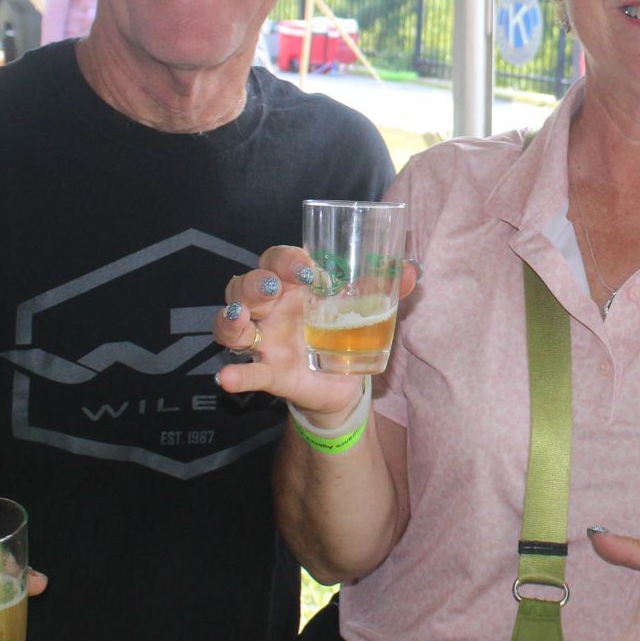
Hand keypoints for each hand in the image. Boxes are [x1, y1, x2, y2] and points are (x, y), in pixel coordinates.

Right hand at [213, 244, 418, 420]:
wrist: (347, 382)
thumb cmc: (348, 330)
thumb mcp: (370, 308)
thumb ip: (389, 288)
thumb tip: (412, 270)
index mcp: (294, 283)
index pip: (277, 259)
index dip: (286, 259)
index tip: (308, 268)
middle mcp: (273, 307)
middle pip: (245, 284)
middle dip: (254, 283)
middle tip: (273, 289)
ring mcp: (266, 340)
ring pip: (232, 322)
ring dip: (231, 318)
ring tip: (241, 318)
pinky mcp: (269, 372)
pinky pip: (247, 372)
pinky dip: (236, 375)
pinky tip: (227, 378)